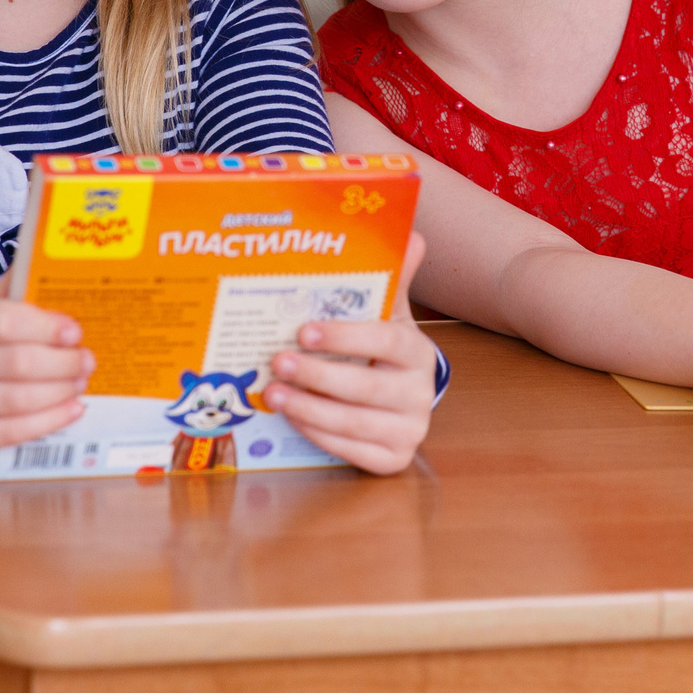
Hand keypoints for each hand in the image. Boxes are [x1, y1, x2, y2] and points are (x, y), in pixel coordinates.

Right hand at [0, 296, 92, 450]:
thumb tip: (52, 250)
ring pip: (19, 400)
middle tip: (88, 360)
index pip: (4, 321)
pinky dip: (51, 420)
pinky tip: (73, 408)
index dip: (45, 327)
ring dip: (61, 391)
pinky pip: (14, 431)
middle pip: (19, 364)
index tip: (75, 331)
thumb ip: (20, 285)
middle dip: (63, 363)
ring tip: (81, 382)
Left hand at [264, 232, 435, 474]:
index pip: (386, 340)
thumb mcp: (387, 314)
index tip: (304, 330)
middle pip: (366, 387)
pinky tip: (292, 419)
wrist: (404, 397)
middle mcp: (420, 393)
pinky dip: (319, 435)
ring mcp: (409, 430)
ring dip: (309, 409)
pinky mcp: (393, 459)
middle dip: (317, 376)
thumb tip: (410, 234)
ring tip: (273, 393)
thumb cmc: (384, 351)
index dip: (345, 336)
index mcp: (418, 352)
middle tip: (278, 363)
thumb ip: (392, 277)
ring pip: (355, 423)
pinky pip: (352, 452)